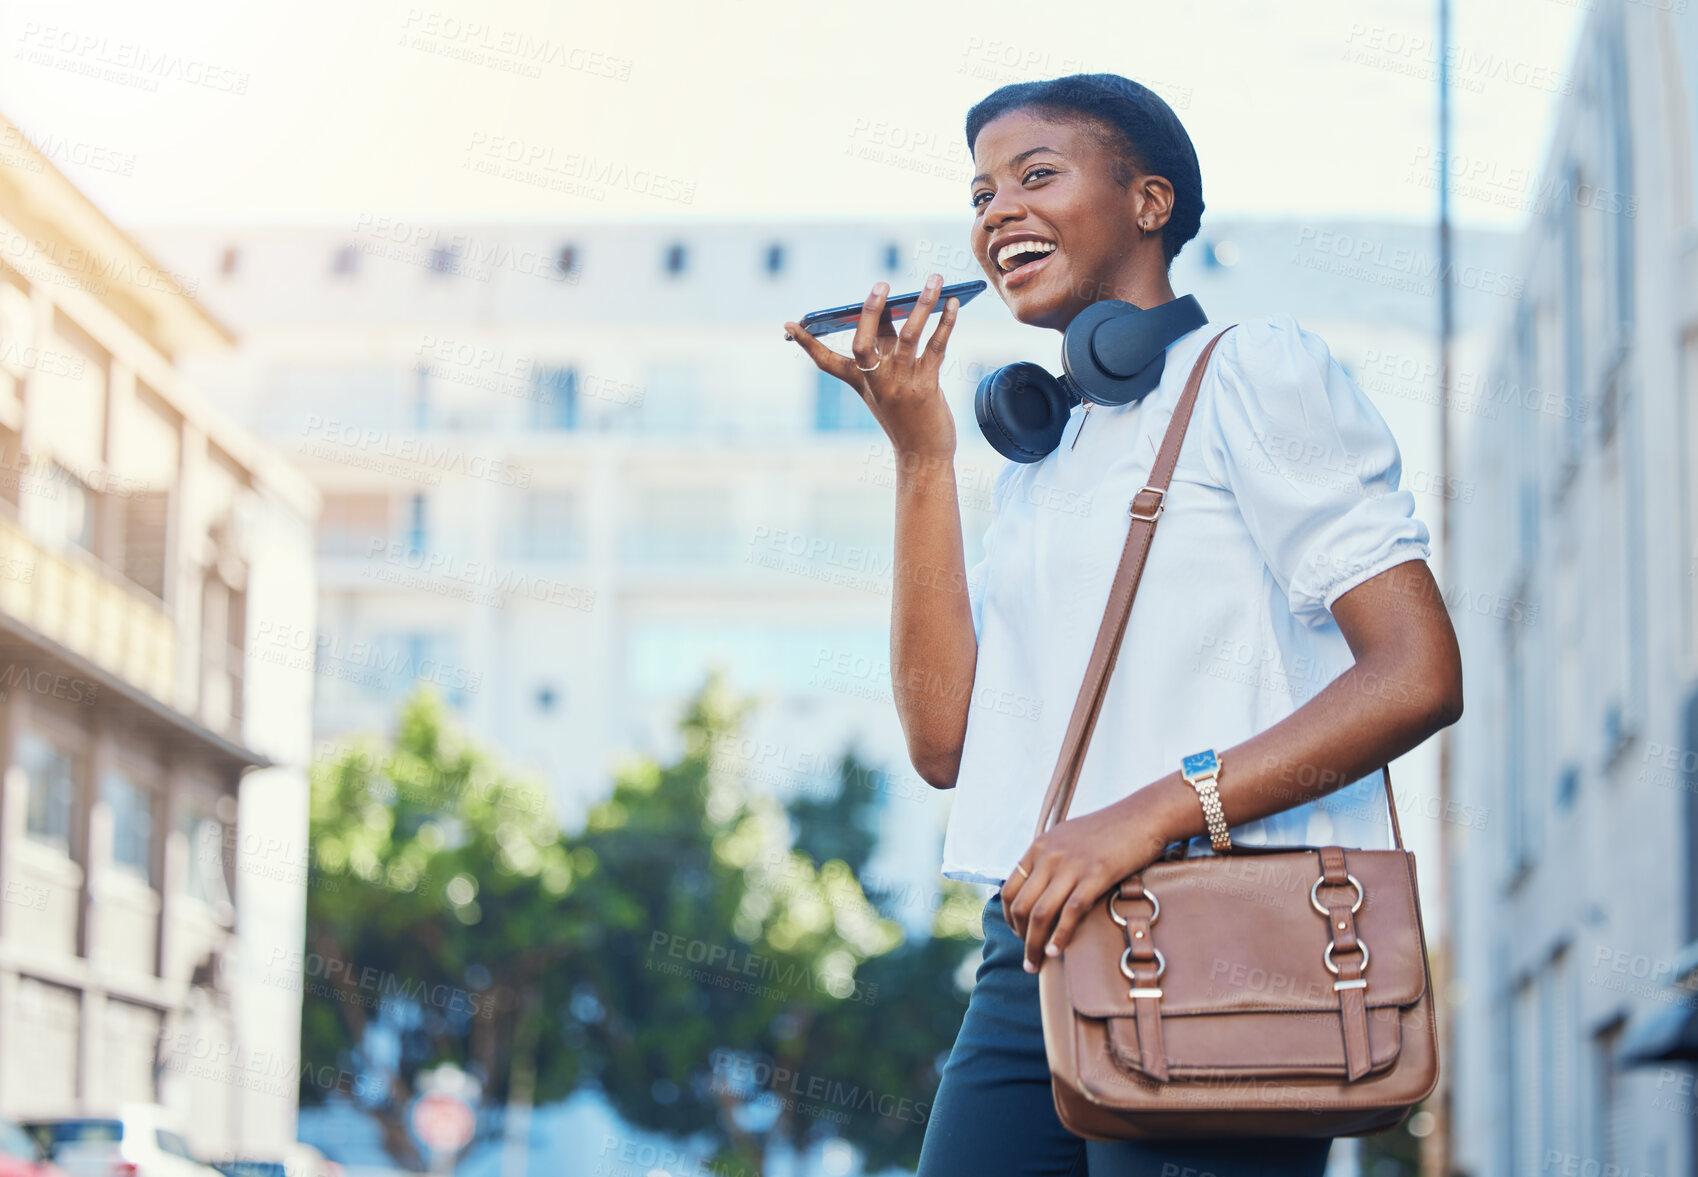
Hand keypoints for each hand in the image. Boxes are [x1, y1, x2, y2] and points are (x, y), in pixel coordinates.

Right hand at [783, 273, 959, 457]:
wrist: (923, 455)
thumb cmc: (907, 417)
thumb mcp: (888, 385)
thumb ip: (887, 349)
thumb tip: (900, 308)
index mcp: (860, 382)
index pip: (826, 362)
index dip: (807, 344)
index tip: (789, 325)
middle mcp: (876, 383)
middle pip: (864, 341)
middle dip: (871, 310)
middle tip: (882, 283)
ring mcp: (900, 385)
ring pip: (909, 336)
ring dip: (923, 304)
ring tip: (935, 279)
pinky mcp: (925, 387)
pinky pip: (936, 347)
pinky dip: (946, 323)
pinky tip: (954, 304)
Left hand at [1000, 788, 1178, 975]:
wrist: (1143, 815)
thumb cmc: (1109, 830)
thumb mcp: (1068, 837)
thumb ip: (1051, 859)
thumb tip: (1041, 888)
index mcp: (1039, 847)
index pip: (1009, 889)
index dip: (1009, 918)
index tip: (1019, 934)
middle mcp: (1049, 856)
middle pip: (1021, 906)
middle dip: (1021, 937)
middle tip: (1028, 958)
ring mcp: (1071, 865)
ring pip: (1041, 913)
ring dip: (1035, 944)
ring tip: (1036, 964)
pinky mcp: (1096, 875)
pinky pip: (1070, 912)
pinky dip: (1060, 936)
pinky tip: (1057, 951)